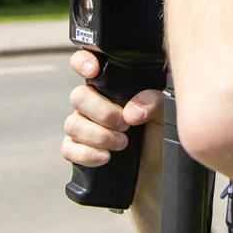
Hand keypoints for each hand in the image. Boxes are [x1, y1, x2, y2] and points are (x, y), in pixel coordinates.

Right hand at [62, 50, 165, 170]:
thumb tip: (131, 112)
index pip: (86, 65)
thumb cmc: (157, 136)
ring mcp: (83, 128)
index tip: (93, 70)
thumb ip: (152, 102)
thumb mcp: (163, 114)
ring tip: (122, 144)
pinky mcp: (79, 151)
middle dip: (102, 113)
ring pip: (73, 124)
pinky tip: (105, 157)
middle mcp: (93, 105)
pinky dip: (87, 154)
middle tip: (125, 125)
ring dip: (99, 136)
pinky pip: (68, 148)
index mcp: (110, 88)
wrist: (157, 170)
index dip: (82, 62)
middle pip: (78, 97)